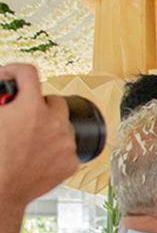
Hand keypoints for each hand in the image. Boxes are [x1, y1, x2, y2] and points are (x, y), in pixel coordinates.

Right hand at [0, 63, 76, 210]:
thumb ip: (0, 107)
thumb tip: (3, 105)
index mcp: (29, 108)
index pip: (29, 73)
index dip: (16, 70)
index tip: (11, 76)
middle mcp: (54, 121)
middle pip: (54, 100)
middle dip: (39, 104)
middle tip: (24, 115)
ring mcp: (66, 142)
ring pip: (63, 125)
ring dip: (49, 127)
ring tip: (31, 140)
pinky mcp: (72, 161)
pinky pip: (67, 148)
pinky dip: (55, 150)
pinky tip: (39, 157)